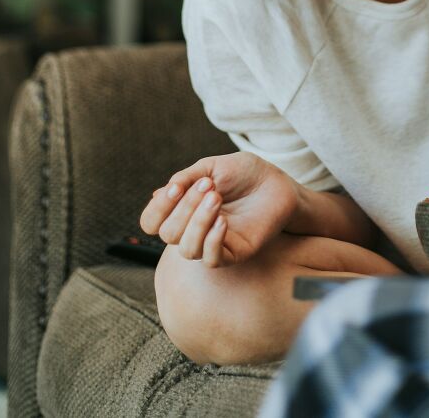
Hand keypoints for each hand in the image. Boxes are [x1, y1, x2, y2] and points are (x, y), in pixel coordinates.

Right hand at [140, 152, 299, 266]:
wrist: (277, 181)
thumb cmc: (244, 174)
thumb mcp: (211, 168)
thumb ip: (185, 178)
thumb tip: (159, 193)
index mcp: (183, 210)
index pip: (152, 222)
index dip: (158, 208)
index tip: (176, 187)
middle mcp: (192, 230)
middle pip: (168, 234)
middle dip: (185, 207)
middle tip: (209, 186)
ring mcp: (212, 244)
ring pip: (187, 249)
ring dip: (198, 222)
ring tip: (217, 197)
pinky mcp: (234, 253)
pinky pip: (212, 260)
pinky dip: (213, 241)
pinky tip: (223, 221)